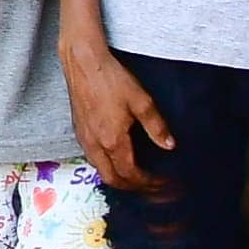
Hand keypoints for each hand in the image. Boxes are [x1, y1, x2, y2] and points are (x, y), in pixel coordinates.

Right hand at [60, 35, 173, 195]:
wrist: (82, 61)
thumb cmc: (110, 78)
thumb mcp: (141, 100)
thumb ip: (156, 126)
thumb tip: (169, 145)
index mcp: (112, 140)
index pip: (131, 174)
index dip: (148, 183)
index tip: (163, 183)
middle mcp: (95, 144)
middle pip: (113, 179)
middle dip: (133, 187)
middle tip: (151, 187)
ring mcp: (84, 138)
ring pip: (100, 170)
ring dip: (118, 178)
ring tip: (135, 177)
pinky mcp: (79, 130)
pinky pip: (92, 158)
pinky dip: (107, 166)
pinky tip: (116, 158)